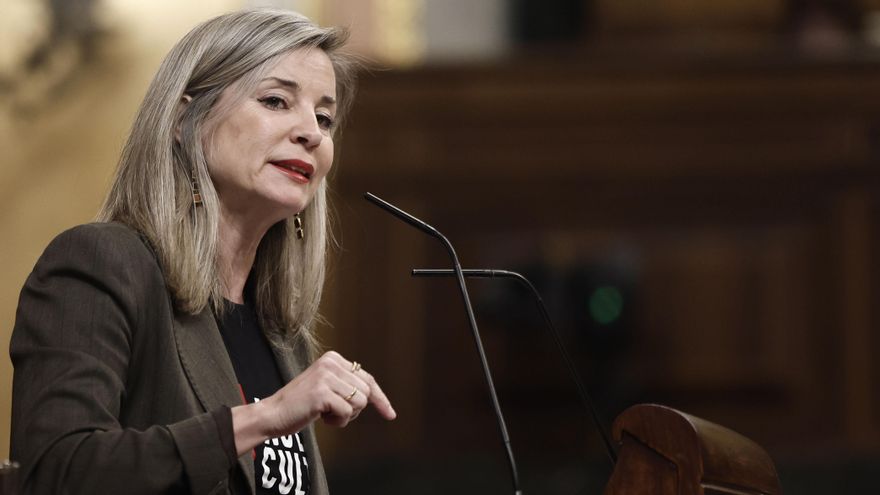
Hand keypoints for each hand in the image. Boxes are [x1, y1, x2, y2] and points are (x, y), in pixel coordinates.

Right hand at [233, 351, 395, 454]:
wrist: (272, 414)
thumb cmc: (300, 405)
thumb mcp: (326, 387)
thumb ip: (347, 385)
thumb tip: (376, 395)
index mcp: (333, 358)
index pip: (367, 378)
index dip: (380, 398)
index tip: (390, 414)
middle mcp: (331, 363)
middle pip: (366, 393)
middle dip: (354, 409)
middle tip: (331, 412)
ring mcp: (326, 377)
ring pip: (360, 403)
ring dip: (346, 415)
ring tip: (325, 413)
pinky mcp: (322, 393)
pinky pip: (347, 413)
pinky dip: (338, 421)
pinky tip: (320, 417)